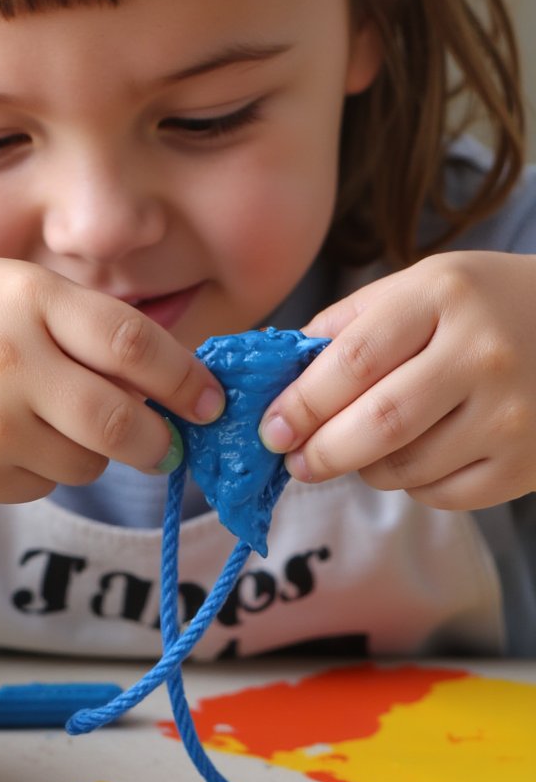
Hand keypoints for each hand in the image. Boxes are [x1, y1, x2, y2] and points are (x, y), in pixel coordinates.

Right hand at [0, 258, 223, 500]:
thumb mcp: (17, 293)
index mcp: (31, 301)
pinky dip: (45, 469)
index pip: (133, 346)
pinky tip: (9, 438)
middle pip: (121, 421)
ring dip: (94, 453)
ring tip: (53, 422)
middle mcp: (12, 362)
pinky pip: (44, 485)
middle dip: (158, 442)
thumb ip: (88, 330)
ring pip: (87, 463)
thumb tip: (172, 385)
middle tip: (165, 446)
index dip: (184, 381)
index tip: (210, 402)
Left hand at [259, 251, 535, 508]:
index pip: (353, 361)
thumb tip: (280, 379)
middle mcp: (483, 354)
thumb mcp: (425, 287)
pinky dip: (411, 484)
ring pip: (403, 468)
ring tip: (361, 449)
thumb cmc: (488, 306)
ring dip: (364, 468)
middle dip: (321, 451)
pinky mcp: (523, 464)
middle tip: (295, 460)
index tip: (271, 428)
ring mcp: (509, 415)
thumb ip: (351, 325)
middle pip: (377, 425)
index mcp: (445, 296)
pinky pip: (439, 495)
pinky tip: (418, 456)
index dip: (301, 404)